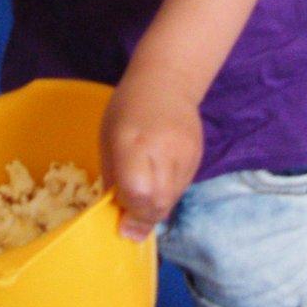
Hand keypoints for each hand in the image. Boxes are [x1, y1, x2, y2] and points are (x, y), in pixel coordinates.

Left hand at [102, 65, 203, 241]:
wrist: (167, 82)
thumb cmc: (127, 109)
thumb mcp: (108, 140)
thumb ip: (113, 177)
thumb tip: (117, 215)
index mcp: (133, 143)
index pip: (138, 192)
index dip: (130, 213)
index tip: (122, 224)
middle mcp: (163, 150)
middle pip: (158, 202)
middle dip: (143, 219)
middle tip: (130, 222)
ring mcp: (185, 154)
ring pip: (172, 200)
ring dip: (155, 210)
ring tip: (142, 201)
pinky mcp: (198, 157)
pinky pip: (182, 188)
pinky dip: (167, 195)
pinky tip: (157, 184)